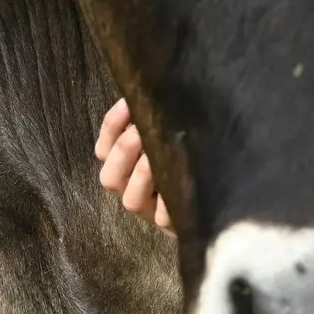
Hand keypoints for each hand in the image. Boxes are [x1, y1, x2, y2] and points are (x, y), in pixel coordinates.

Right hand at [95, 98, 173, 234]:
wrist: (209, 197)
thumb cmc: (183, 156)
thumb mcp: (166, 136)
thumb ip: (154, 120)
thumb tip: (160, 89)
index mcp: (121, 166)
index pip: (104, 147)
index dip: (113, 125)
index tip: (128, 103)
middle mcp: (128, 189)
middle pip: (110, 176)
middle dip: (124, 150)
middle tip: (141, 131)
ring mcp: (147, 209)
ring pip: (131, 199)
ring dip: (143, 175)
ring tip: (156, 156)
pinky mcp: (169, 224)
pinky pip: (163, 217)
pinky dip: (168, 203)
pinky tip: (180, 185)